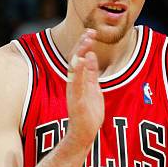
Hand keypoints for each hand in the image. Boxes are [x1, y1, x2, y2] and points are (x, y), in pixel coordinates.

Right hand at [66, 29, 103, 147]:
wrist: (85, 133)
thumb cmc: (89, 112)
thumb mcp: (93, 88)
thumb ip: (91, 73)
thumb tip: (91, 55)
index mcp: (78, 80)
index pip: (79, 58)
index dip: (84, 44)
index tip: (91, 32)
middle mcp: (74, 83)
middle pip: (75, 60)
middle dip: (81, 45)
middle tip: (89, 32)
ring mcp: (74, 92)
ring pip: (74, 70)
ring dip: (79, 54)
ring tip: (86, 41)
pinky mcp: (76, 101)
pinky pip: (76, 84)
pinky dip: (78, 72)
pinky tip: (81, 60)